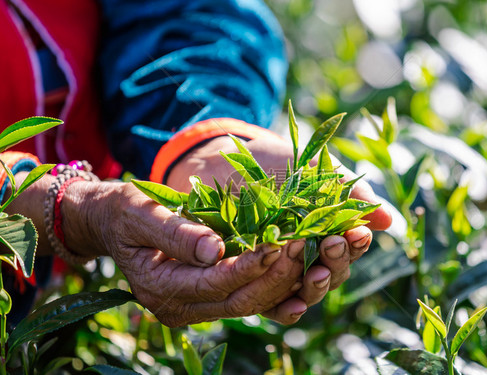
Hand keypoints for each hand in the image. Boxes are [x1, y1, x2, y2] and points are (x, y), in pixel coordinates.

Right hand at [61, 181, 320, 325]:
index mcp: (159, 287)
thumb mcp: (141, 213)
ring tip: (311, 253)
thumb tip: (214, 250)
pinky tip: (300, 267)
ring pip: (250, 304)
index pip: (215, 282)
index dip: (250, 266)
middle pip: (239, 301)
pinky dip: (275, 285)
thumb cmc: (123, 212)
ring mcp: (194, 308)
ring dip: (283, 283)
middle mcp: (178, 307)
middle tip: (305, 246)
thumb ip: (175, 232)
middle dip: (276, 276)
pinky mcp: (207, 299)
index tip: (280, 243)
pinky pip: (248, 299)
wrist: (111, 225)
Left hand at [167, 135, 391, 321]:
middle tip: (333, 246)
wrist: (226, 161)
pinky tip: (292, 305)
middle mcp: (307, 257)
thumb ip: (350, 193)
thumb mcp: (315, 170)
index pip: (349, 248)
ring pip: (306, 292)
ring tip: (315, 272)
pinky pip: (271, 305)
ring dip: (315, 286)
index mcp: (326, 233)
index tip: (356, 234)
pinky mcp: (253, 281)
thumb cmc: (276, 164)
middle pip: (331, 274)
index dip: (356, 244)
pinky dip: (285, 308)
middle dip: (336, 262)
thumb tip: (388, 220)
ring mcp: (280, 271)